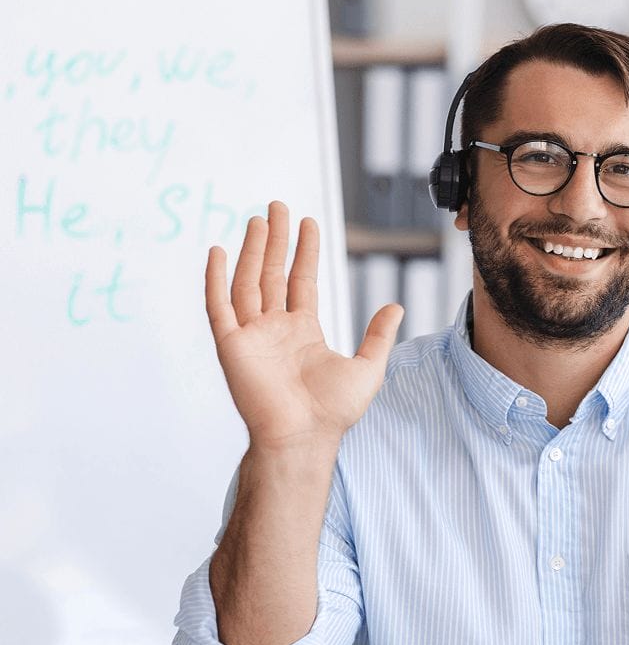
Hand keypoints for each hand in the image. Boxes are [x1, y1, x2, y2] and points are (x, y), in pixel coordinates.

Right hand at [205, 201, 402, 449]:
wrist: (304, 436)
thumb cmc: (334, 412)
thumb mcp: (368, 367)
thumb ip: (379, 336)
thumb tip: (396, 307)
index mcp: (303, 332)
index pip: (301, 282)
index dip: (304, 252)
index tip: (307, 223)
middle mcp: (275, 330)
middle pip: (272, 274)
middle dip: (275, 240)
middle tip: (277, 207)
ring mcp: (251, 336)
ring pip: (248, 282)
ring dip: (251, 251)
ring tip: (258, 219)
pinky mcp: (231, 346)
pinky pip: (219, 306)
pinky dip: (216, 279)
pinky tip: (219, 252)